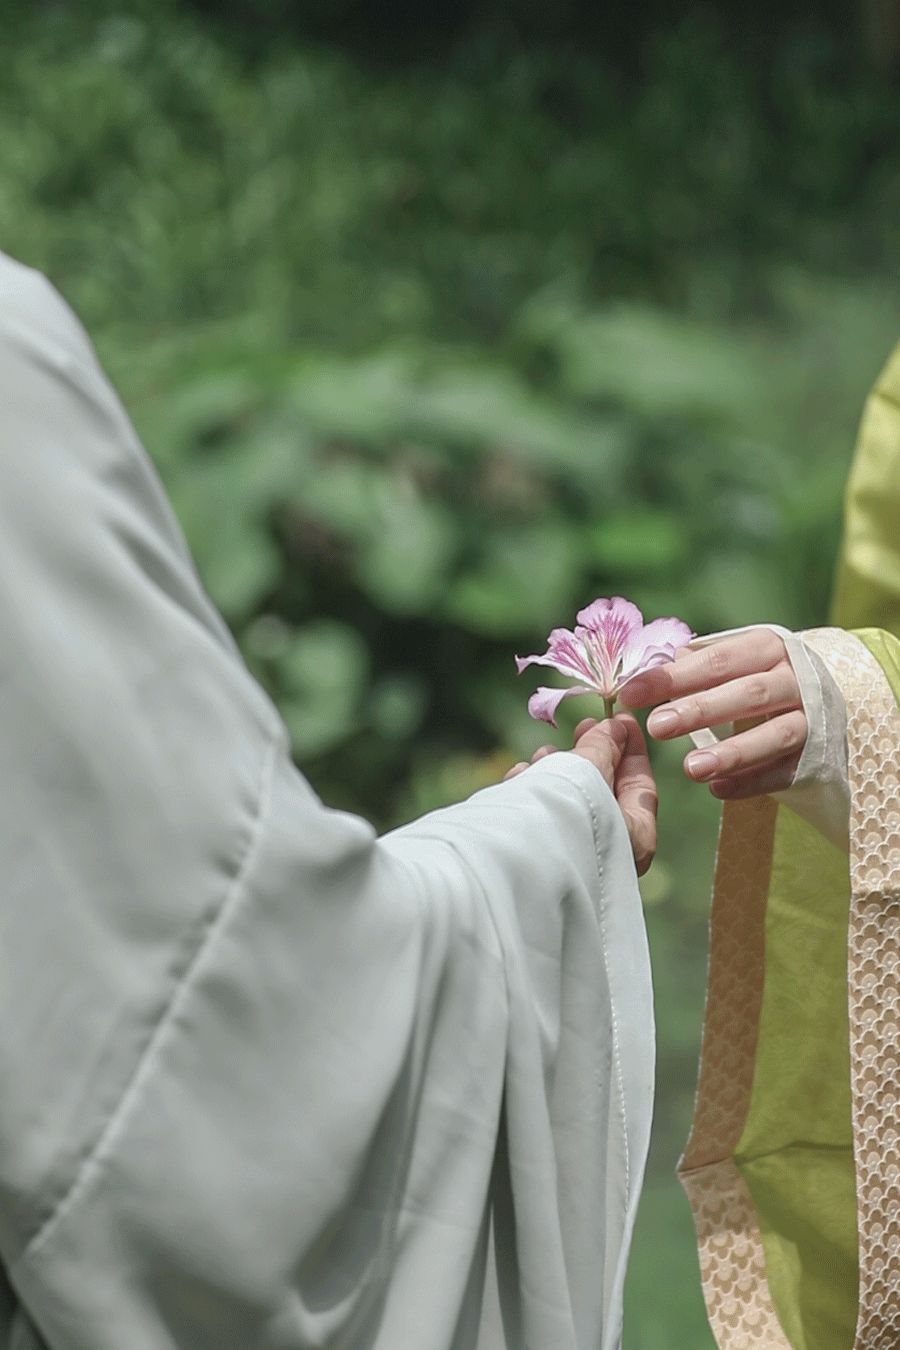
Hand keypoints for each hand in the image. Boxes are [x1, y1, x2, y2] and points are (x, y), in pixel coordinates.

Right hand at [504, 713, 657, 874]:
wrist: (516, 853)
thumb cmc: (567, 811)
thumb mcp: (592, 769)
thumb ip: (603, 747)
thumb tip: (612, 729)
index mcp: (635, 841)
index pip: (641, 787)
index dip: (632, 748)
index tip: (620, 718)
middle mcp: (607, 854)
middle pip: (603, 792)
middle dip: (590, 756)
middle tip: (582, 726)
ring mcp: (572, 855)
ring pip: (569, 800)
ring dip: (557, 770)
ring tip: (543, 753)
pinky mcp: (537, 853)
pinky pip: (541, 814)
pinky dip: (534, 791)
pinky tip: (520, 775)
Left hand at [618, 629, 805, 799]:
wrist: (824, 698)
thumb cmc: (756, 675)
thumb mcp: (732, 660)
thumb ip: (693, 665)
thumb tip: (646, 667)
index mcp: (766, 648)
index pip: (716, 660)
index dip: (672, 677)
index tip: (630, 694)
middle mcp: (794, 679)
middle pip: (748, 694)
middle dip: (700, 711)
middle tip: (657, 727)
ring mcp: (810, 718)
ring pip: (774, 735)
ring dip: (732, 753)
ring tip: (691, 769)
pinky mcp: (815, 755)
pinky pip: (784, 771)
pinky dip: (751, 782)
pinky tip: (718, 790)